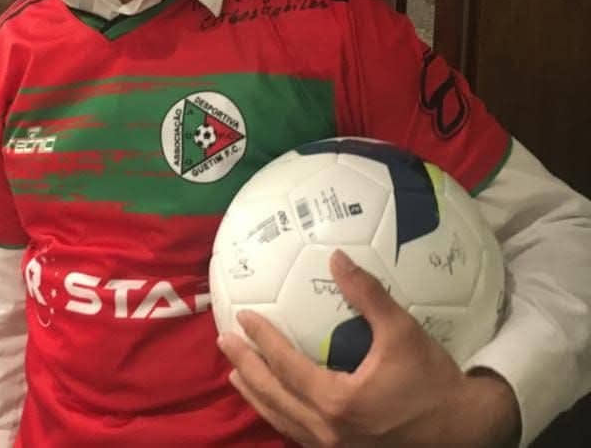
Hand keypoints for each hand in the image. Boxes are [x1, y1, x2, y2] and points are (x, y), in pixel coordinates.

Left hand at [217, 249, 519, 446]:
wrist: (465, 432)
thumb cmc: (432, 381)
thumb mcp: (401, 332)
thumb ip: (367, 294)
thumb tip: (337, 259)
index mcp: (337, 402)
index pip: (285, 365)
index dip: (262, 340)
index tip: (242, 317)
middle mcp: (327, 431)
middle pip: (273, 396)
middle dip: (246, 366)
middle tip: (224, 342)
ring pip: (282, 421)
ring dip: (256, 395)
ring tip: (236, 374)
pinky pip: (298, 434)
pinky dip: (278, 414)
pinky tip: (275, 403)